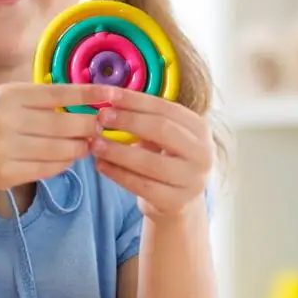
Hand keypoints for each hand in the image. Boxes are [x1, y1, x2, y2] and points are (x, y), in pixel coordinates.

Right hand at [0, 82, 114, 191]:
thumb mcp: (2, 99)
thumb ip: (37, 99)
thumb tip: (83, 100)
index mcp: (7, 96)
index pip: (58, 93)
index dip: (89, 95)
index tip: (113, 95)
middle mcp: (5, 120)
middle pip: (64, 124)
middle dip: (91, 125)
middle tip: (104, 125)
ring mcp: (5, 149)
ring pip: (60, 150)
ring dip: (80, 147)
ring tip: (87, 142)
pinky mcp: (7, 174)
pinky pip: (49, 168)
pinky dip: (64, 163)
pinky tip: (67, 157)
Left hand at [90, 88, 212, 220]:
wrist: (177, 201)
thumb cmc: (164, 158)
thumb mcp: (163, 136)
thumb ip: (144, 118)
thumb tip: (110, 98)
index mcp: (200, 129)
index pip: (166, 108)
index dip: (136, 100)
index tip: (109, 95)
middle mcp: (202, 154)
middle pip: (162, 130)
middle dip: (128, 121)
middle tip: (101, 117)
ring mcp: (191, 181)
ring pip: (150, 162)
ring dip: (118, 151)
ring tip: (95, 143)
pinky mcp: (175, 202)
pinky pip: (141, 186)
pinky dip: (117, 174)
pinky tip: (100, 165)